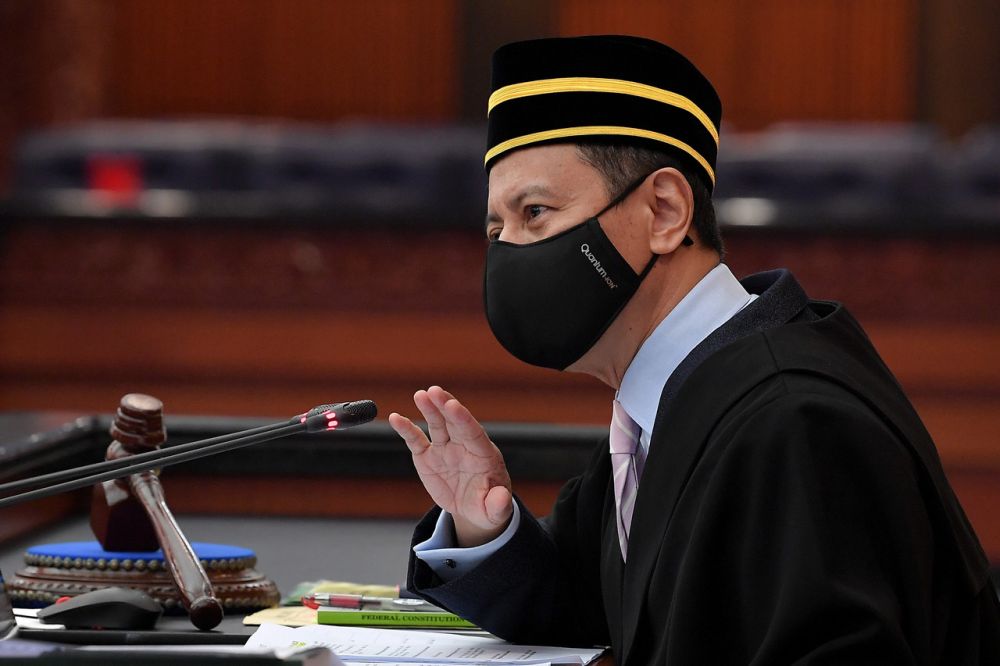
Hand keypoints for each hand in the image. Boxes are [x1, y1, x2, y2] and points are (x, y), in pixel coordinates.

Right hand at [389, 386, 512, 546]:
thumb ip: (499, 504)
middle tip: (435, 391)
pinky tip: (395, 418)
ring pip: (436, 425)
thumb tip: (502, 498)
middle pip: (454, 422)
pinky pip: (416, 440)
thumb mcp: (496, 511)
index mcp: (483, 454)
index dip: (463, 418)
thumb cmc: (488, 506)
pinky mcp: (427, 456)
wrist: (472, 508)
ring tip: (420, 395)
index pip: (473, 432)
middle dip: (444, 405)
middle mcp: (463, 446)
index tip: (453, 405)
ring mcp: (445, 449)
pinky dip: (406, 429)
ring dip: (429, 409)